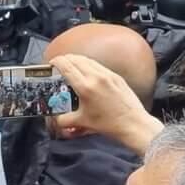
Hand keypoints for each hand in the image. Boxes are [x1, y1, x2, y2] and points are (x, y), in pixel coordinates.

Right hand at [48, 54, 163, 154]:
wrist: (133, 124)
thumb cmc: (109, 124)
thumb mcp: (82, 122)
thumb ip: (64, 120)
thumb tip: (56, 119)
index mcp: (85, 87)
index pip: (67, 66)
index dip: (56, 61)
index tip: (51, 63)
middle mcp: (96, 77)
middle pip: (76, 59)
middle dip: (65, 59)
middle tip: (59, 64)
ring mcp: (108, 75)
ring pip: (88, 60)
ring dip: (77, 60)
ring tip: (72, 66)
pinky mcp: (116, 77)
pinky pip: (99, 65)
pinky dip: (89, 65)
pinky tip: (87, 72)